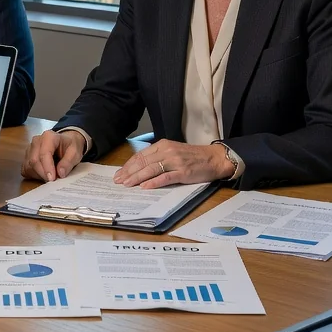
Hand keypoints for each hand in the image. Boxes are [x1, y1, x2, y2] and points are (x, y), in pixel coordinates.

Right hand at [21, 129, 85, 182]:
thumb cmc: (69, 146)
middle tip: (53, 181)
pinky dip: (34, 175)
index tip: (52, 179)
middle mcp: (36, 141)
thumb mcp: (75, 152)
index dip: (47, 167)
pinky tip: (43, 175)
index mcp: (49, 136)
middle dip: (43, 174)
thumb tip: (60, 173)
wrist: (65, 143)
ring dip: (39, 175)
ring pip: (29, 166)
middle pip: (34, 161)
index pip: (44, 153)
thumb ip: (68, 162)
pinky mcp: (26, 157)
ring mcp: (29, 149)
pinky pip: (26, 169)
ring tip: (51, 177)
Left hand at [113, 140, 231, 188]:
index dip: (128, 165)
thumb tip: (140, 167)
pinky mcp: (183, 172)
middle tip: (118, 180)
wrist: (213, 158)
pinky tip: (145, 186)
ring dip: (137, 178)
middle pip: (143, 162)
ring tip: (127, 184)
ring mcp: (175, 162)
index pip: (140, 156)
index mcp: (162, 145)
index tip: (119, 173)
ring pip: (151, 169)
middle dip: (129, 172)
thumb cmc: (192, 156)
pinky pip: (165, 177)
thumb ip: (157, 157)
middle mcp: (167, 151)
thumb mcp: (172, 151)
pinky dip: (153, 182)